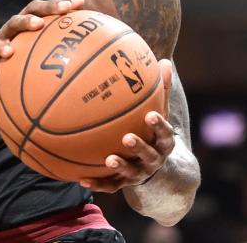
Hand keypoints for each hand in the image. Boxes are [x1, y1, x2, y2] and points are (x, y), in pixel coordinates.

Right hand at [0, 0, 84, 101]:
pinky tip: (9, 53)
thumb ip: (53, 55)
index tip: (80, 3)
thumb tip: (84, 62)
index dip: (63, 4)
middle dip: (49, 6)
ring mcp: (3, 36)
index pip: (48, 10)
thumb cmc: (16, 64)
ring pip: (14, 22)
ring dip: (26, 21)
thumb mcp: (35, 59)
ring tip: (38, 23)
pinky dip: (2, 48)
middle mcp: (18, 26)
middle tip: (64, 8)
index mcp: (30, 25)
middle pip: (33, 9)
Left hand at [78, 59, 174, 191]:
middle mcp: (153, 159)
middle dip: (139, 147)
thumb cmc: (152, 129)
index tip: (150, 115)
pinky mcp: (123, 183)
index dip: (159, 126)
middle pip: (149, 155)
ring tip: (108, 159)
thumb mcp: (160, 111)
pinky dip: (97, 183)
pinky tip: (80, 179)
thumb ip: (161, 89)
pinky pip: (110, 185)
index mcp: (163, 142)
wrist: (156, 167)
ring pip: (131, 172)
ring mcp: (139, 173)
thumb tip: (164, 60)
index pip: (165, 134)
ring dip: (120, 166)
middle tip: (127, 137)